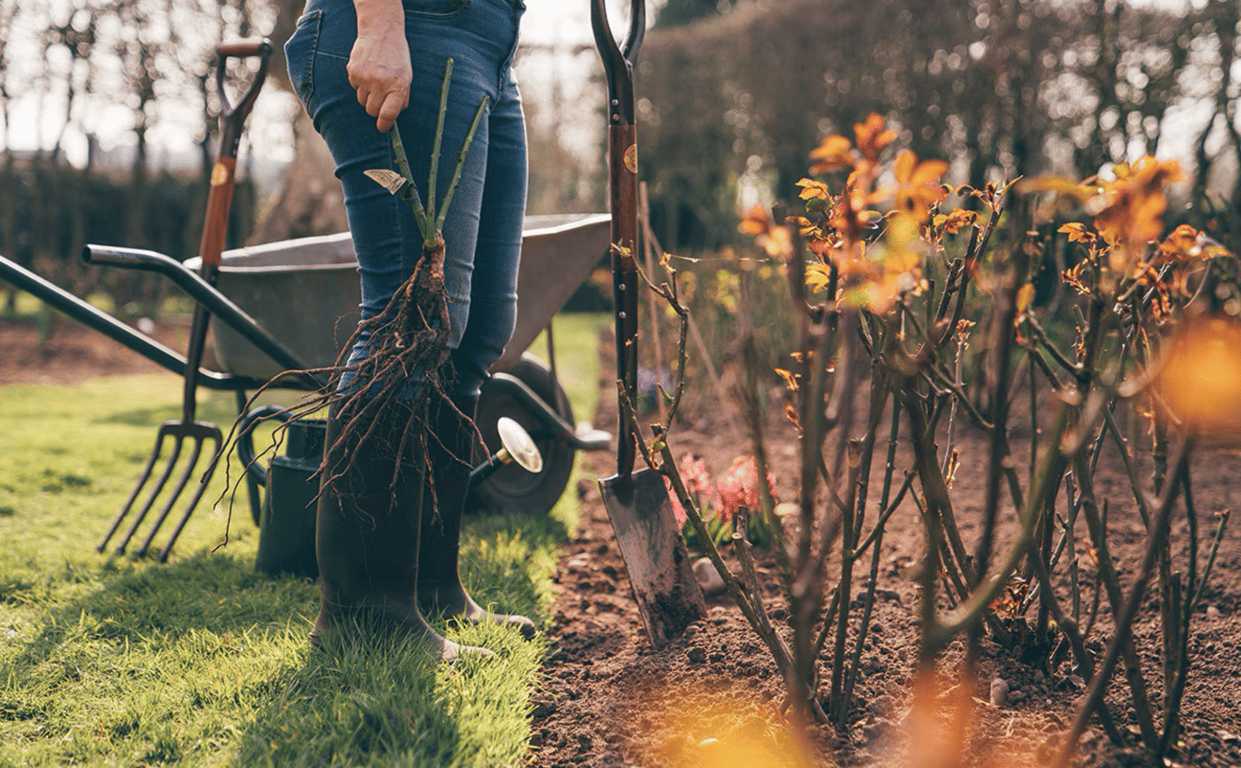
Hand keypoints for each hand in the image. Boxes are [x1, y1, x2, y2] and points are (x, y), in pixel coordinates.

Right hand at [348, 1, 410, 131]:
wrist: (381, 32)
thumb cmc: (397, 57)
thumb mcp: (407, 76)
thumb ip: (401, 97)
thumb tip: (393, 116)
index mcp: (397, 86)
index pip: (388, 114)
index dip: (384, 125)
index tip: (383, 128)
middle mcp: (380, 83)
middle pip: (372, 111)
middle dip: (376, 109)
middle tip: (380, 98)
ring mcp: (365, 78)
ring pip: (362, 101)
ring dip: (368, 96)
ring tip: (375, 80)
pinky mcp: (353, 72)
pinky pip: (355, 88)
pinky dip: (360, 84)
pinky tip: (367, 72)